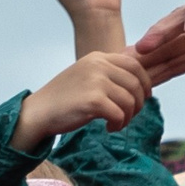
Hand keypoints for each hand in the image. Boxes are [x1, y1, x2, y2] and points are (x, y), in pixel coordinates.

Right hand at [12, 50, 150, 152]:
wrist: (39, 111)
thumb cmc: (66, 98)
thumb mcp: (88, 77)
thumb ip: (110, 75)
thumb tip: (141, 84)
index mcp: (97, 57)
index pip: (134, 65)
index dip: (145, 83)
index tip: (144, 97)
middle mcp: (97, 65)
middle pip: (136, 84)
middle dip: (138, 104)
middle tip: (128, 116)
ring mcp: (95, 81)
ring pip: (130, 101)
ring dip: (128, 117)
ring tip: (115, 123)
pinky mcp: (93, 100)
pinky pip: (120, 115)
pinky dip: (118, 125)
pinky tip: (108, 128)